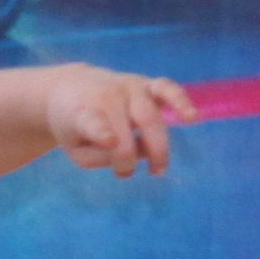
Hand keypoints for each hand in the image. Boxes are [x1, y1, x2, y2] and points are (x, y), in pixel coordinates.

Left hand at [43, 67, 192, 178]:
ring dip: (158, 145)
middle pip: (128, 127)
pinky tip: (192, 118)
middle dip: (131, 155)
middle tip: (127, 175)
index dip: (102, 131)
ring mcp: (129, 87)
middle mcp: (108, 96)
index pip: (93, 121)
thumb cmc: (72, 125)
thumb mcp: (74, 148)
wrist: (67, 87)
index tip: (110, 141)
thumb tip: (142, 154)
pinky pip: (166, 88)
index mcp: (82, 112)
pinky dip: (180, 101)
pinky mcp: (145, 83)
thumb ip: (101, 157)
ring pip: (150, 114)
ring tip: (158, 170)